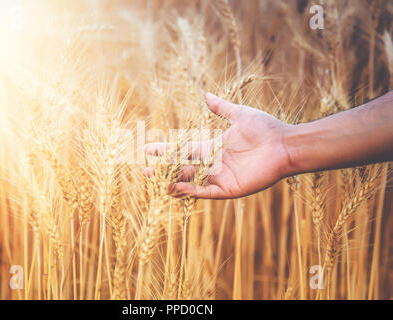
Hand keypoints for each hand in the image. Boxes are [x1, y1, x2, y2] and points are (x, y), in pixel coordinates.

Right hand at [144, 93, 292, 198]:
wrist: (284, 144)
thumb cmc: (265, 129)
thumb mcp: (240, 115)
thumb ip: (222, 108)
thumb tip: (206, 96)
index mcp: (213, 147)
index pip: (183, 149)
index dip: (166, 149)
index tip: (147, 149)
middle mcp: (214, 163)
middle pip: (183, 167)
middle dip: (163, 169)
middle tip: (145, 172)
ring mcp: (221, 177)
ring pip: (191, 181)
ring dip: (173, 182)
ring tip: (156, 183)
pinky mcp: (230, 188)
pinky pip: (207, 191)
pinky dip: (191, 190)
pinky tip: (176, 188)